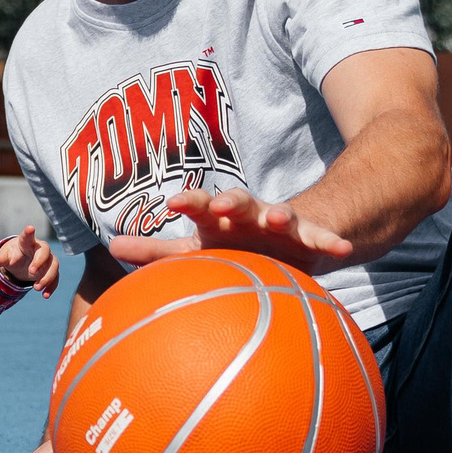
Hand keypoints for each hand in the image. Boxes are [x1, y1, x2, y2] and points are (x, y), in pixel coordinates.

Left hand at [0, 225, 60, 295]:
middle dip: (39, 262)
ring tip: (36, 288)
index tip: (30, 228)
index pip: (27, 237)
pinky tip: (45, 295)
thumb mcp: (4, 258)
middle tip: (31, 272)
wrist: (22, 261)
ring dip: (47, 277)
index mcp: (26, 243)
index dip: (29, 233)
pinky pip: (55, 277)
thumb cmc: (13, 256)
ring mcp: (48, 259)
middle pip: (44, 251)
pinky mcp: (51, 270)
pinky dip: (51, 286)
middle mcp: (39, 248)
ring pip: (53, 265)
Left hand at [107, 188, 355, 274]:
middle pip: (238, 203)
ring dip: (280, 213)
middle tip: (221, 206)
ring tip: (279, 216)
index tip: (173, 203)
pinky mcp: (307, 237)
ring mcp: (279, 224)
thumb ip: (155, 251)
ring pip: (281, 215)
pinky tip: (343, 249)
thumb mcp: (195, 248)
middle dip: (231, 201)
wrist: (283, 239)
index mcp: (218, 219)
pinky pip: (320, 239)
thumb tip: (108, 247)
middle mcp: (248, 215)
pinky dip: (330, 242)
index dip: (188, 201)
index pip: (199, 206)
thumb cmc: (230, 247)